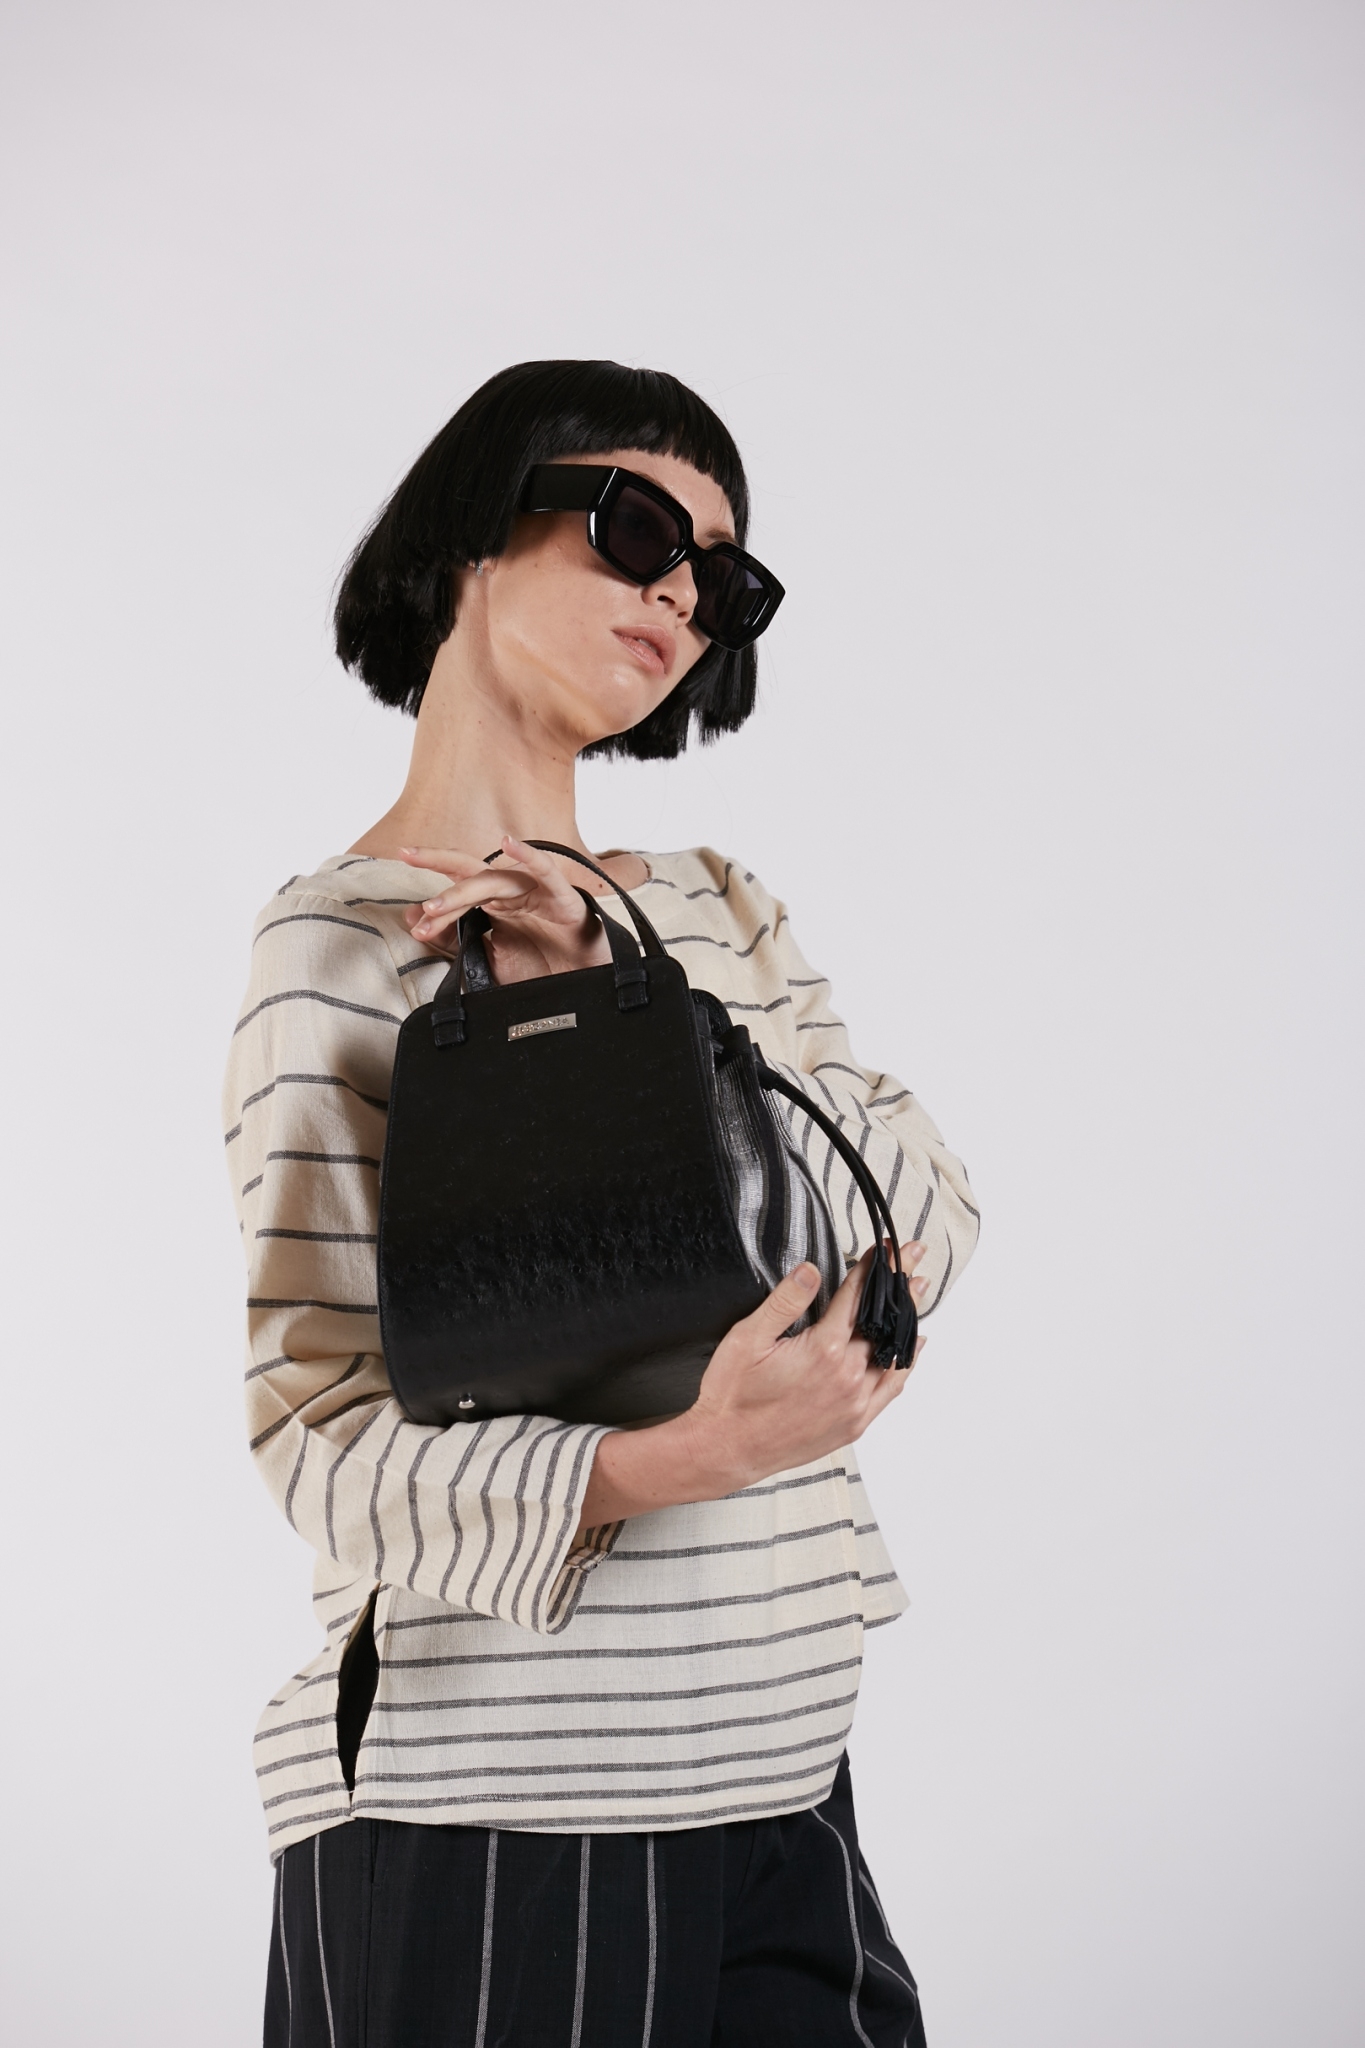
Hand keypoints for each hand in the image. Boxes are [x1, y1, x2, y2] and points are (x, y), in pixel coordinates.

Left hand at [401, 836, 611, 983]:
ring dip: (463, 891)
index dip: (433, 900)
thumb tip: (414, 915)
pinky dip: (529, 855)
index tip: (408, 919)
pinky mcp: (563, 898)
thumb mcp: (489, 957)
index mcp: (494, 904)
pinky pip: (545, 871)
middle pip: (469, 871)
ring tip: (436, 907)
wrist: (583, 986)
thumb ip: (455, 937)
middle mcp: (512, 892)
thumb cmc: (542, 968)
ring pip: (495, 881)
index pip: (457, 889)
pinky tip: (510, 842)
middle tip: (405, 855)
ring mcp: (536, 892)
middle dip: (436, 862)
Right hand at [680, 1243, 929, 1492]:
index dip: (873, 1267)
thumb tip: (811, 1270)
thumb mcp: (747, 1338)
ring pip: (893, 1352)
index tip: (888, 1247)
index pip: (857, 1297)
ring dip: (906, 1317)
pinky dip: (906, 1364)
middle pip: (882, 1319)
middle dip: (898, 1283)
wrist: (727, 1450)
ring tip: (919, 1289)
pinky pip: (891, 1388)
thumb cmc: (732, 1396)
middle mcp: (847, 1376)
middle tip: (913, 1254)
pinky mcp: (854, 1424)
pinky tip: (913, 1347)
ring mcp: (855, 1402)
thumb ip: (784, 1302)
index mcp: (824, 1349)